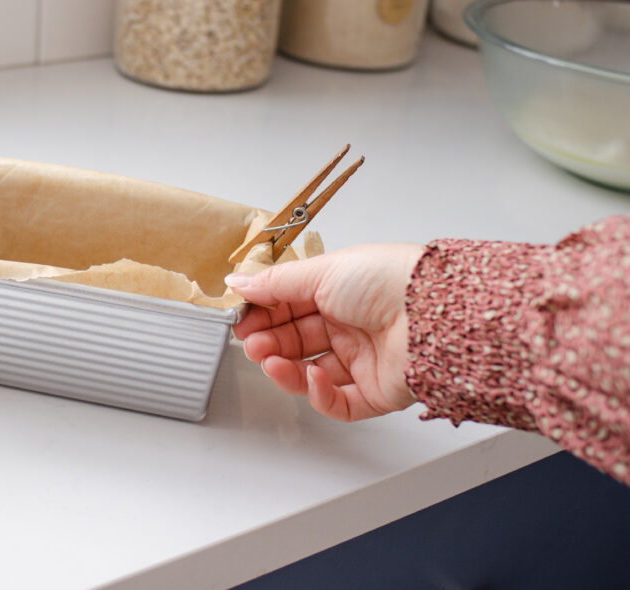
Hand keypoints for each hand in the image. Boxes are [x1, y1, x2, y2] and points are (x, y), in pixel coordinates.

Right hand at [226, 243, 424, 421]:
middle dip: (268, 343)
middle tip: (250, 342)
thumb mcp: (322, 271)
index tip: (241, 317)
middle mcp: (350, 326)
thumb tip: (240, 282)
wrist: (434, 313)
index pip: (289, 307)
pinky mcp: (375, 392)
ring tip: (270, 361)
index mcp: (339, 293)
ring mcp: (362, 361)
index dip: (263, 314)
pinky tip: (311, 377)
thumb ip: (276, 283)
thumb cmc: (389, 280)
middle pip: (296, 342)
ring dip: (285, 370)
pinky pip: (338, 402)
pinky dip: (318, 394)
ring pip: (310, 375)